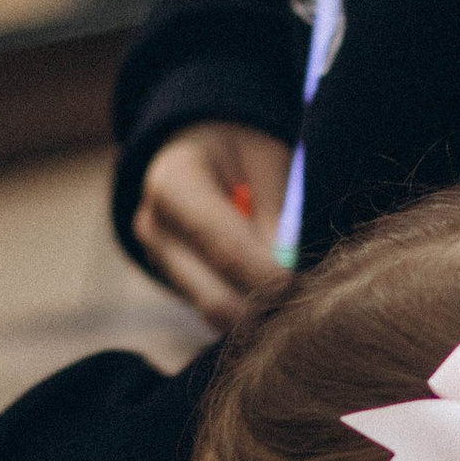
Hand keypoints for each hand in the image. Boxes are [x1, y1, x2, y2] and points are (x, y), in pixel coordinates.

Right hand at [134, 122, 291, 324]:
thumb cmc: (240, 147)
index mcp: (174, 184)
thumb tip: (287, 266)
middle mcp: (154, 227)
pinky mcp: (169, 279)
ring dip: (256, 312)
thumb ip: (276, 210)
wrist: (197, 147)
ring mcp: (157, 258)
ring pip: (212, 313)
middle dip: (263, 305)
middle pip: (213, 296)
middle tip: (305, 300)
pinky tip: (269, 289)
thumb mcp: (267, 158)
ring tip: (292, 293)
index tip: (302, 286)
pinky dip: (245, 308)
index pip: (224, 248)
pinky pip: (211, 310)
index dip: (267, 275)